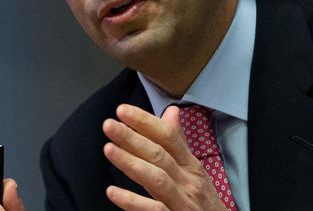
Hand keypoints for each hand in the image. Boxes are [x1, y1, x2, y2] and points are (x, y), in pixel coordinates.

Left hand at [102, 104, 225, 209]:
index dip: (146, 122)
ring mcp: (183, 202)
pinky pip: (154, 210)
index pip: (169, 137)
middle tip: (109, 125)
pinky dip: (132, 202)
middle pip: (159, 155)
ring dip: (131, 162)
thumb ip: (179, 143)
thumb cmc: (203, 202)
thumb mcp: (195, 171)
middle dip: (133, 138)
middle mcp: (188, 182)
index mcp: (191, 166)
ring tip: (108, 149)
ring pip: (156, 179)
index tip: (123, 110)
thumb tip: (171, 111)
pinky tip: (113, 192)